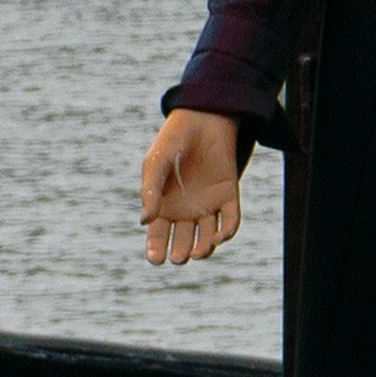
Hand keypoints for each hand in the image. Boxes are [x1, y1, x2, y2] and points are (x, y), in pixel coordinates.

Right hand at [140, 109, 246, 267]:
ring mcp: (208, 204)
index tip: (155, 259)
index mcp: (163, 204)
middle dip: (180, 253)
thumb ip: (150, 191)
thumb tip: (145, 221)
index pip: (158, 234)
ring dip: (203, 248)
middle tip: (179, 257)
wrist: (204, 117)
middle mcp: (185, 208)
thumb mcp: (156, 163)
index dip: (156, 249)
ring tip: (197, 252)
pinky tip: (219, 237)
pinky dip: (227, 232)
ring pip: (206, 236)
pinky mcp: (229, 195)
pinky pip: (230, 221)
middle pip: (182, 240)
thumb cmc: (173, 139)